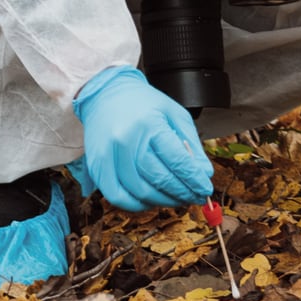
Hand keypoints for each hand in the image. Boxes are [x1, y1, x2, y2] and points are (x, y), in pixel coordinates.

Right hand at [71, 66, 214, 211]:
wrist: (106, 95)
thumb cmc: (142, 104)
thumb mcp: (174, 114)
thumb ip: (191, 145)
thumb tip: (204, 174)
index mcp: (149, 123)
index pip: (177, 160)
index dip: (194, 180)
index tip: (204, 189)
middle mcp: (127, 140)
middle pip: (160, 178)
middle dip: (183, 193)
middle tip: (195, 196)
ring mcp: (109, 155)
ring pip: (141, 192)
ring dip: (164, 201)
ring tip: (177, 199)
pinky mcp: (96, 167)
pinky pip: (118, 197)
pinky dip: (137, 205)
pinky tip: (150, 200)